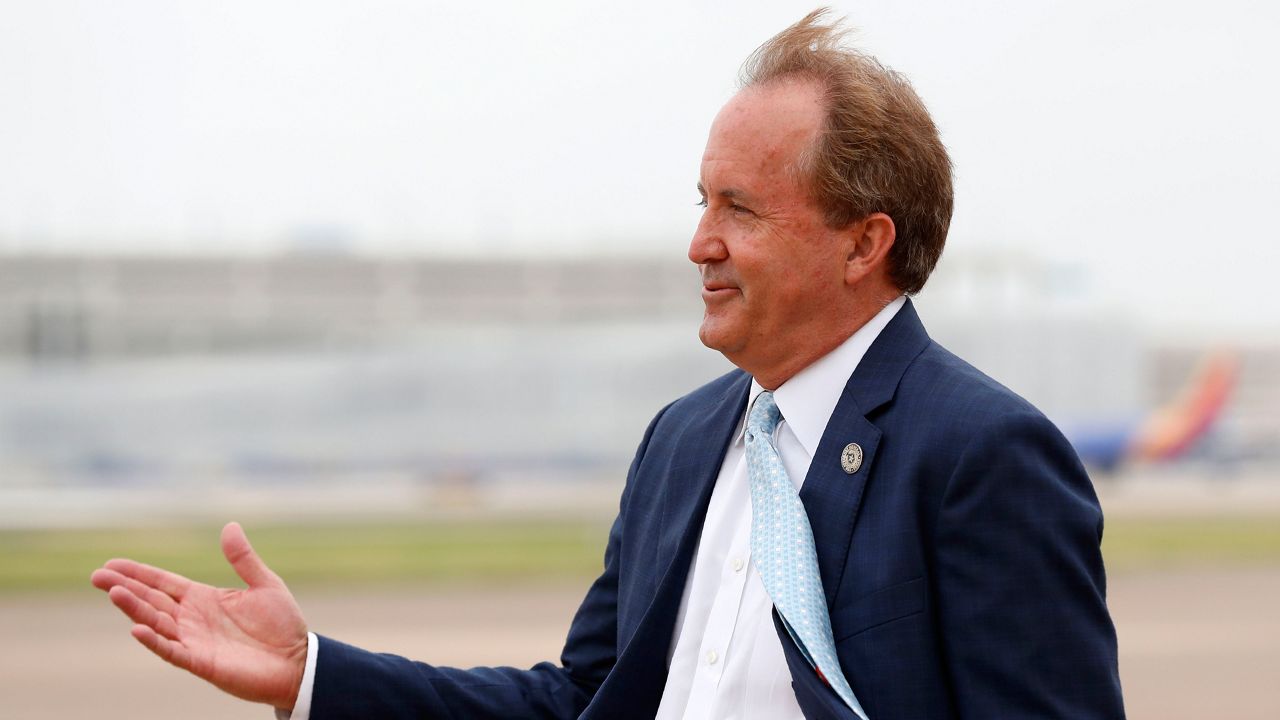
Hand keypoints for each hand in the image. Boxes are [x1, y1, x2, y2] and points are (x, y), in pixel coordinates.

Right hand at [90, 522, 308, 709]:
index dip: (139, 574)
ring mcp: (194, 640)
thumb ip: (243, 559)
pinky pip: (172, 651)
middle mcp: (192, 619)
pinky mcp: (201, 662)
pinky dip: (154, 641)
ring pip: (156, 622)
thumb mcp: (265, 584)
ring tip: (114, 592)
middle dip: (125, 588)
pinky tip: (137, 629)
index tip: (112, 564)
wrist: (297, 661)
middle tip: (97, 576)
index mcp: (203, 598)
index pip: (163, 583)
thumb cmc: (282, 625)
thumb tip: (230, 526)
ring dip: (135, 609)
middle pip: (151, 600)